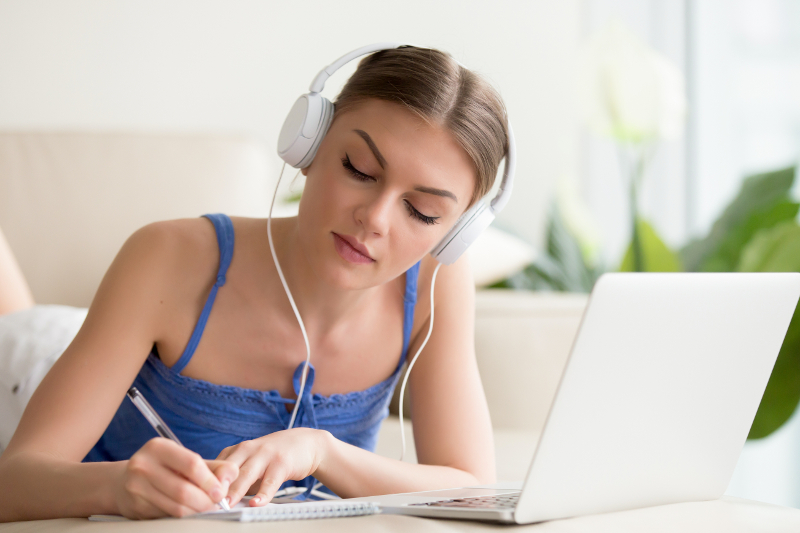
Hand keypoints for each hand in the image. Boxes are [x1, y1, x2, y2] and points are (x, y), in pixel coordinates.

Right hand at [114, 437, 238, 518]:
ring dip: (197, 511)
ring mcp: (136, 487)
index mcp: (158, 448)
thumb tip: (231, 476)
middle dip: (206, 501)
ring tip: (206, 508)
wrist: (122, 481)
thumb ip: (213, 466)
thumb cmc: (163, 468)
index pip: (191, 464)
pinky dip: (184, 516)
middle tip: (217, 504)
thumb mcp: (185, 459)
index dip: (210, 481)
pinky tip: (189, 510)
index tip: (221, 491)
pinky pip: (167, 516)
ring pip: (176, 507)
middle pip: (184, 490)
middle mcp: (143, 465)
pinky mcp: (136, 507)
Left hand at [216, 428, 330, 506]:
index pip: (216, 466)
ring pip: (247, 474)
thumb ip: (236, 477)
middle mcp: (248, 449)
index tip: (197, 497)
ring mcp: (266, 454)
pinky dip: (263, 493)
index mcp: (237, 450)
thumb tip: (216, 500)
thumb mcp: (251, 460)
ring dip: (235, 491)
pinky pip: (271, 481)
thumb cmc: (273, 456)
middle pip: (228, 470)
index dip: (205, 482)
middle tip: (206, 502)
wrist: (305, 443)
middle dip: (216, 486)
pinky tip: (257, 504)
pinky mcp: (282, 462)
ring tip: (226, 505)